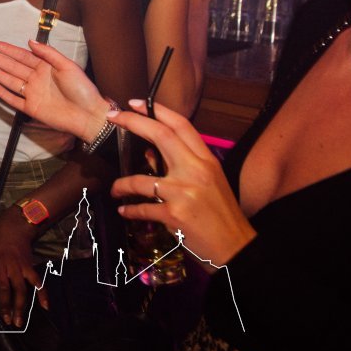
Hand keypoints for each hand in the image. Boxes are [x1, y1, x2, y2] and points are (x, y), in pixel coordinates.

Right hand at [0, 39, 109, 142]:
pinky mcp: (31, 108)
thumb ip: (48, 53)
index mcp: (45, 67)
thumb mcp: (68, 66)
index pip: (21, 56)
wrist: (89, 114)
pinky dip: (1, 92)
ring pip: (8, 80)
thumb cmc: (82, 89)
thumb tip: (29, 41)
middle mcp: (36, 79)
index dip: (7, 49)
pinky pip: (12, 99)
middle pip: (11, 67)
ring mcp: (32, 93)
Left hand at [0, 214, 47, 327]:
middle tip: (6, 320)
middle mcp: (1, 266)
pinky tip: (45, 306)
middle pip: (3, 289)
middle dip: (5, 306)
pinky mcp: (28, 266)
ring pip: (20, 289)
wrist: (13, 227)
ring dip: (20, 306)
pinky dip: (42, 294)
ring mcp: (16, 266)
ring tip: (19, 321)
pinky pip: (36, 282)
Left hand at [109, 100, 255, 265]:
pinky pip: (142, 208)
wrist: (237, 247)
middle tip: (113, 117)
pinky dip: (130, 210)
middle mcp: (196, 171)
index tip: (135, 103)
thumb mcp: (208, 182)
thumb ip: (181, 165)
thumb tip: (149, 153)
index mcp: (207, 161)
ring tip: (115, 190)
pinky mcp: (175, 215)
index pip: (181, 125)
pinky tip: (125, 211)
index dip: (157, 110)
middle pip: (161, 136)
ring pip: (141, 179)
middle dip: (133, 122)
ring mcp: (185, 192)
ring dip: (121, 184)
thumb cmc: (221, 214)